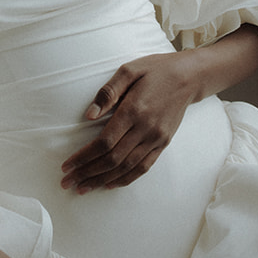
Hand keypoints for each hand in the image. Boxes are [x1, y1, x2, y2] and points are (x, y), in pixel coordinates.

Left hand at [61, 51, 196, 191]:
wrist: (189, 77)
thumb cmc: (155, 70)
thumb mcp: (129, 70)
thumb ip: (108, 92)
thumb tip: (88, 115)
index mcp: (134, 110)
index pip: (104, 142)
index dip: (84, 157)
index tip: (67, 165)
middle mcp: (146, 128)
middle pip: (113, 159)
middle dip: (87, 173)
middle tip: (68, 182)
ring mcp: (156, 139)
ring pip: (126, 167)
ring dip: (102, 180)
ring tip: (83, 188)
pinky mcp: (163, 144)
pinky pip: (143, 167)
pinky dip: (125, 179)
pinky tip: (109, 184)